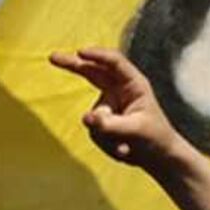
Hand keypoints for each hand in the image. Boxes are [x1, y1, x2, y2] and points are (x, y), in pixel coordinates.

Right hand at [49, 48, 185, 176]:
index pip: (115, 63)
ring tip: (127, 146)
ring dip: (107, 135)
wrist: (157, 157)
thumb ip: (111, 124)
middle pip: (92, 72)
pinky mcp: (101, 120)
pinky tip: (124, 150)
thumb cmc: (155, 137)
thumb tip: (86, 118)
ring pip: (93, 115)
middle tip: (52, 57)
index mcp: (134, 84)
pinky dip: (107, 143)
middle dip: (72, 64)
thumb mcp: (135, 130)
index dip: (97, 56)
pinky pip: (94, 130)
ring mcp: (108, 104)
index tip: (80, 52)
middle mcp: (119, 89)